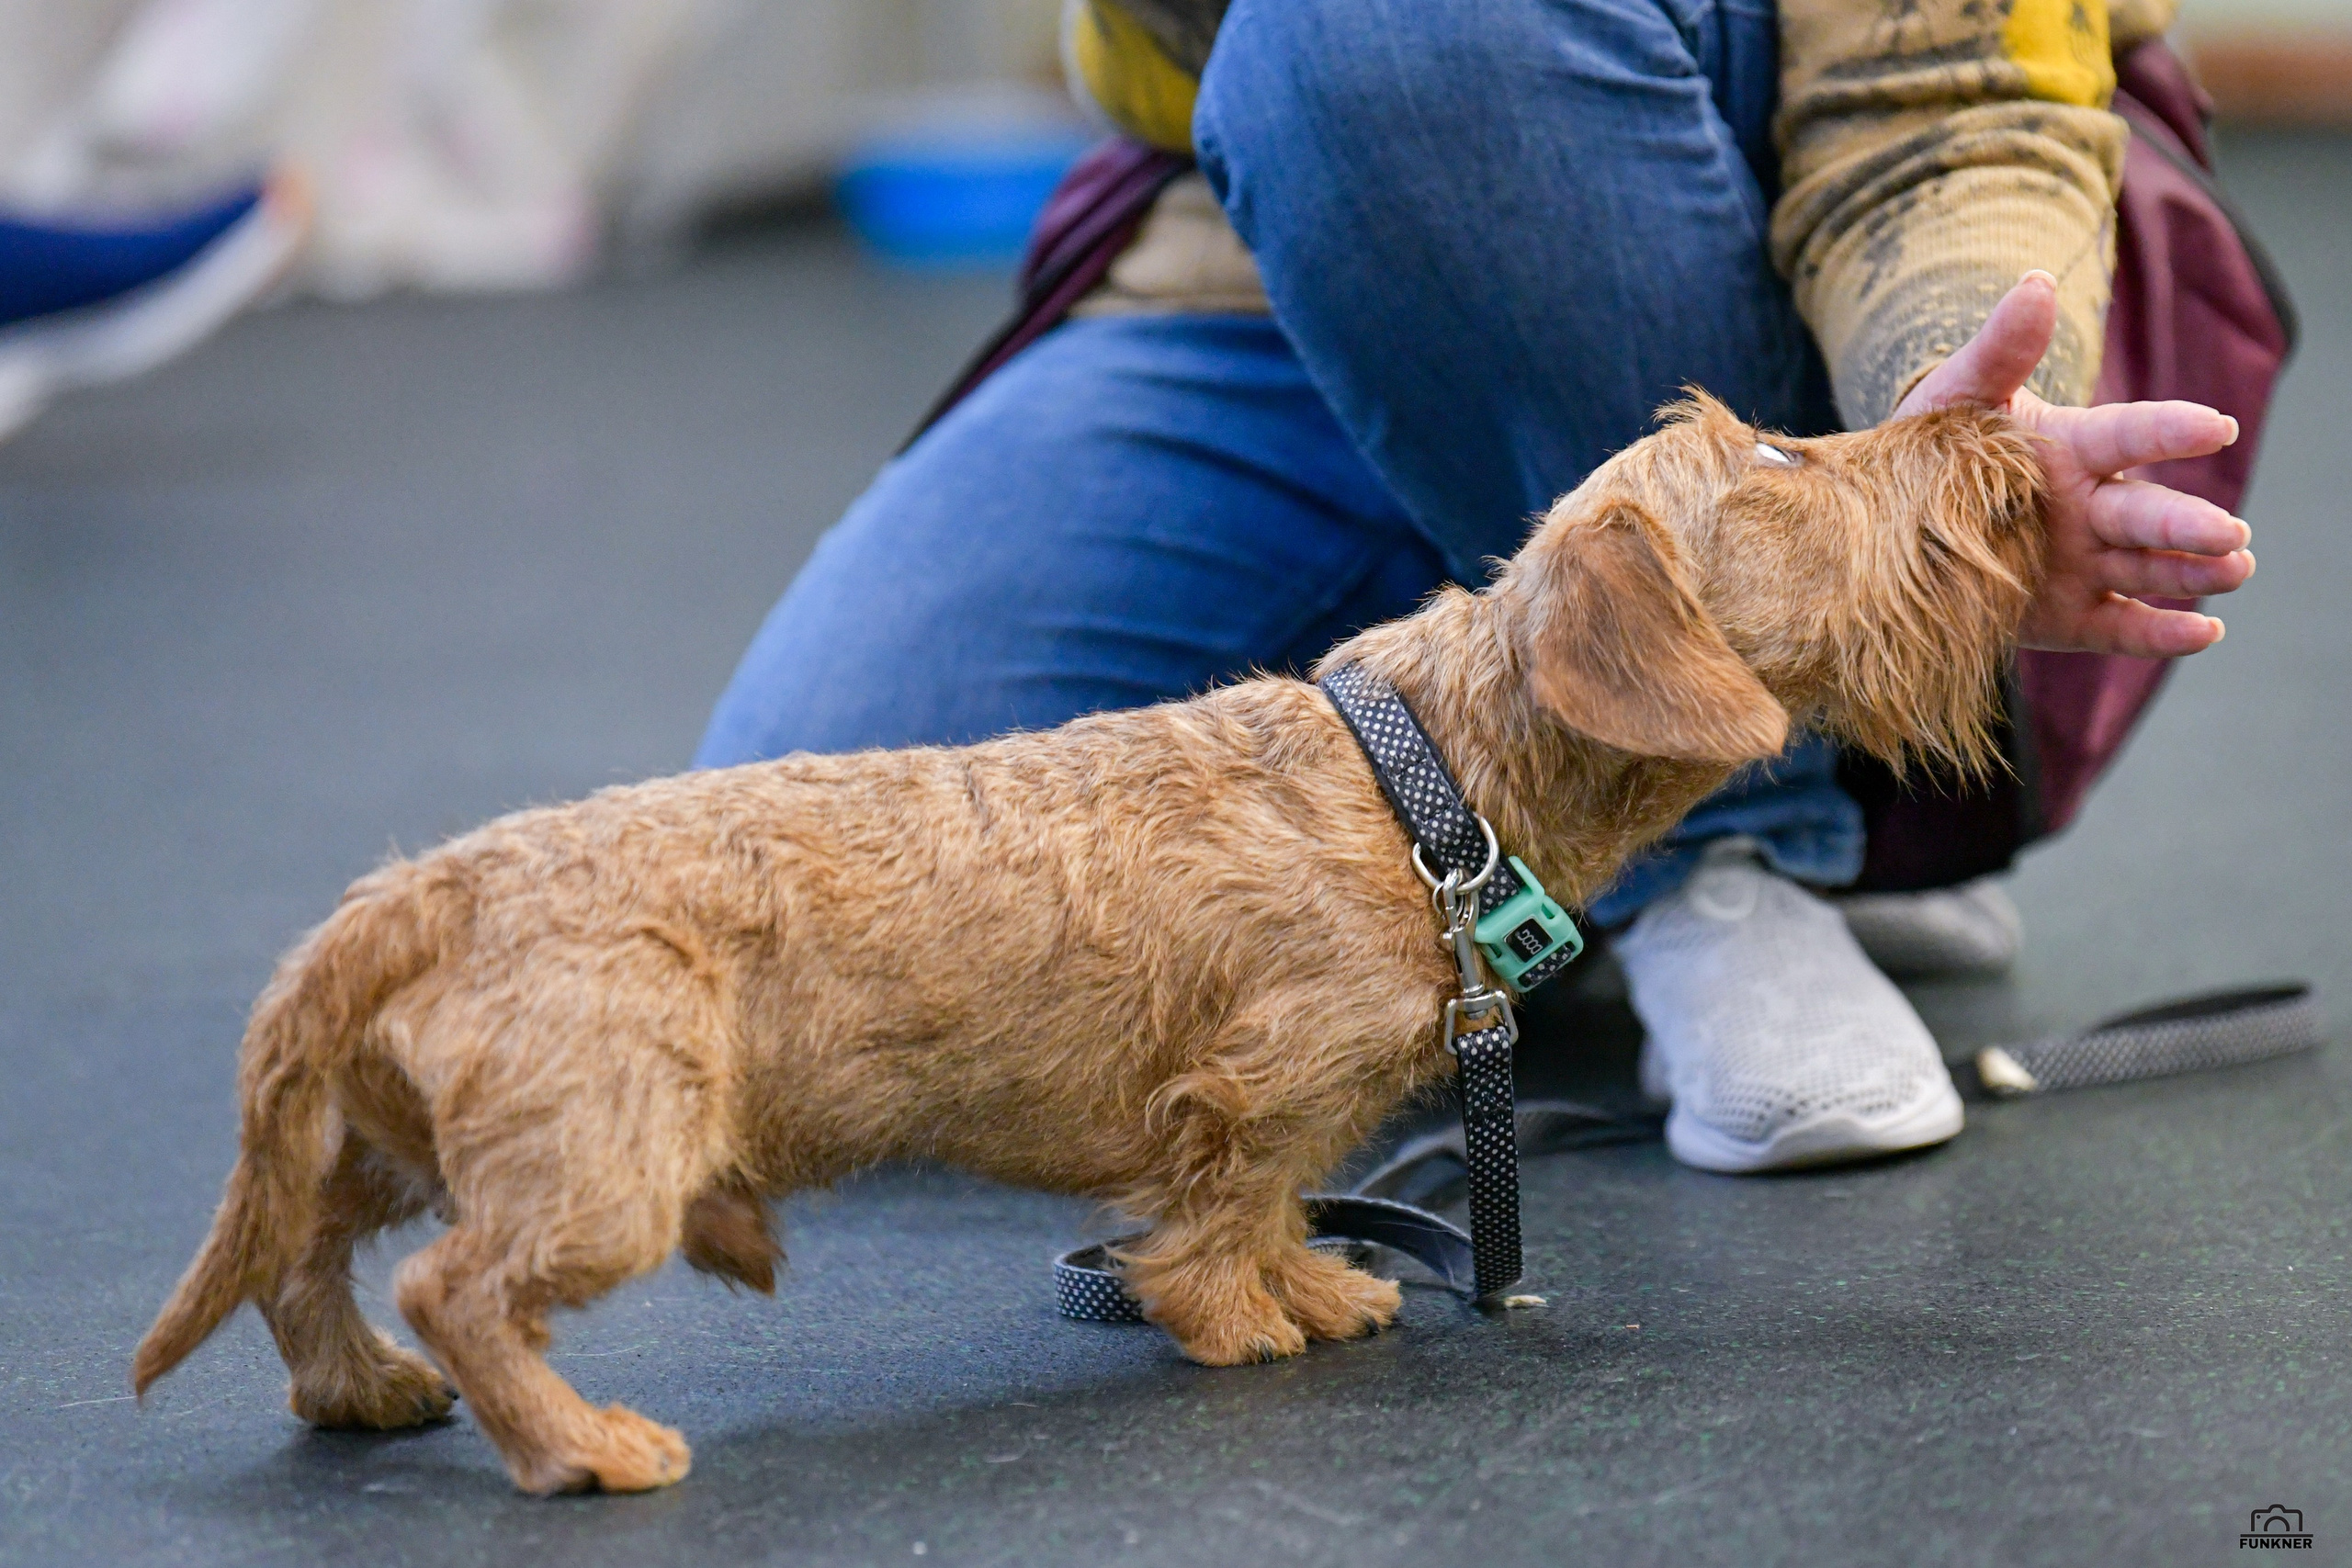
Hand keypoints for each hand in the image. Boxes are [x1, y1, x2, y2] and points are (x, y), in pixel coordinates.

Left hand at [1892, 271, 2253, 656]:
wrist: (1895, 520)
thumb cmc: (1936, 445)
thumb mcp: (1957, 395)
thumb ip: (2001, 348)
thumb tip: (2036, 283)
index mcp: (2072, 450)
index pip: (2131, 434)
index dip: (2171, 431)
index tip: (2216, 426)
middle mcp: (2090, 509)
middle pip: (2146, 514)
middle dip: (2187, 523)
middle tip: (2229, 533)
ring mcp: (2083, 563)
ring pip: (2148, 568)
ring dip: (2191, 572)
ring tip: (2235, 568)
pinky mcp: (2069, 615)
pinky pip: (2119, 627)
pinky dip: (2159, 635)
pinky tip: (2203, 633)